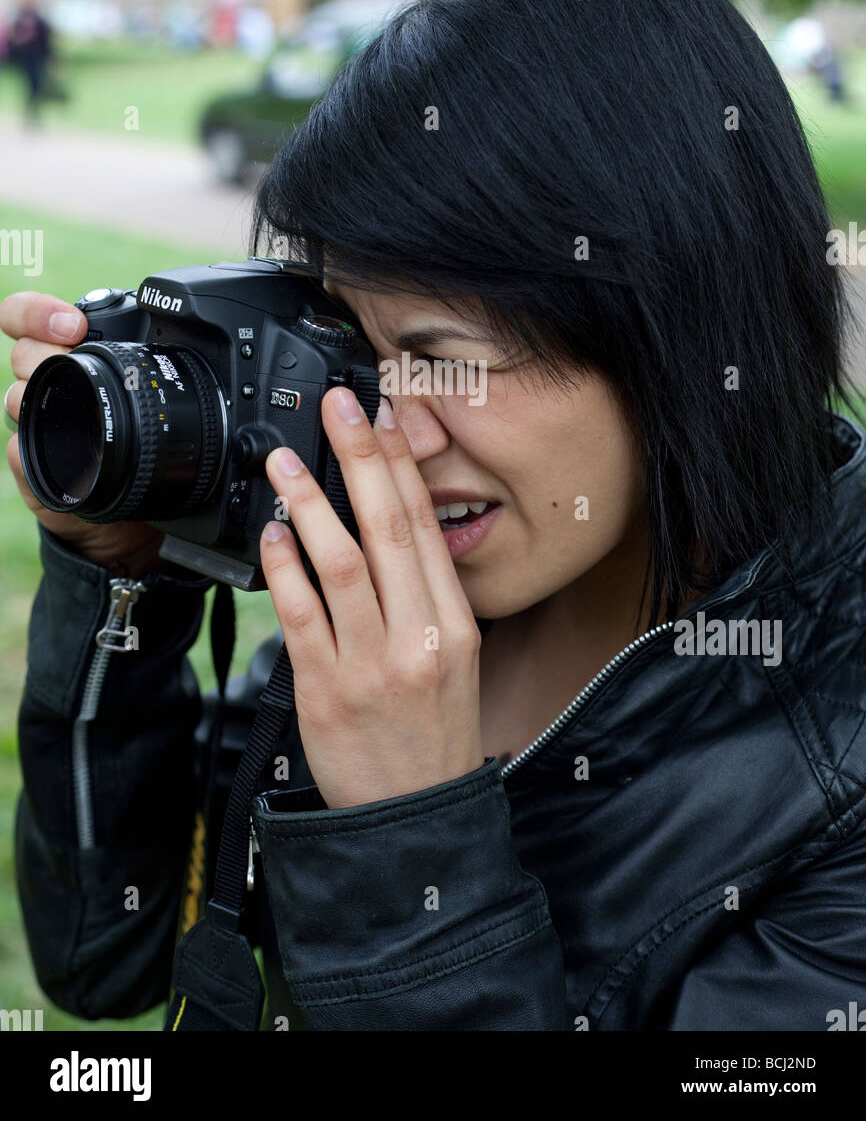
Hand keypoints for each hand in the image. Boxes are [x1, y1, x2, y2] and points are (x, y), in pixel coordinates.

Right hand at [1, 291, 164, 575]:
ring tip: (72, 407)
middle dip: (45, 349)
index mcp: (70, 358)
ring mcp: (36, 424)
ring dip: (39, 395)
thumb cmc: (135, 445)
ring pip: (16, 395)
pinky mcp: (31, 463)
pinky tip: (58, 448)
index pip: (29, 319)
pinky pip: (19, 449)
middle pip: (22, 351)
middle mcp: (47, 386)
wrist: (126, 514)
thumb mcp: (146, 399)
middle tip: (72, 353)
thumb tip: (172, 341)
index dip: (37, 312)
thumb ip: (150, 366)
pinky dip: (36, 447)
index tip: (71, 323)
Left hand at [259, 386, 483, 809]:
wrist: (416, 819)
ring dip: (309, 502)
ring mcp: (371, 662)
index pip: (424, 524)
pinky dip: (284, 569)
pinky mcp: (325, 690)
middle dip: (360, 456)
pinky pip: (301, 616)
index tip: (382, 415)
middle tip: (335, 406)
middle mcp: (419, 635)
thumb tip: (381, 529)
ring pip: (340, 562)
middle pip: (387, 526)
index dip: (400, 463)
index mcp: (455, 622)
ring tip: (283, 461)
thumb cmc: (432, 733)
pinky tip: (271, 535)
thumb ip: (423, 597)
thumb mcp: (454, 659)